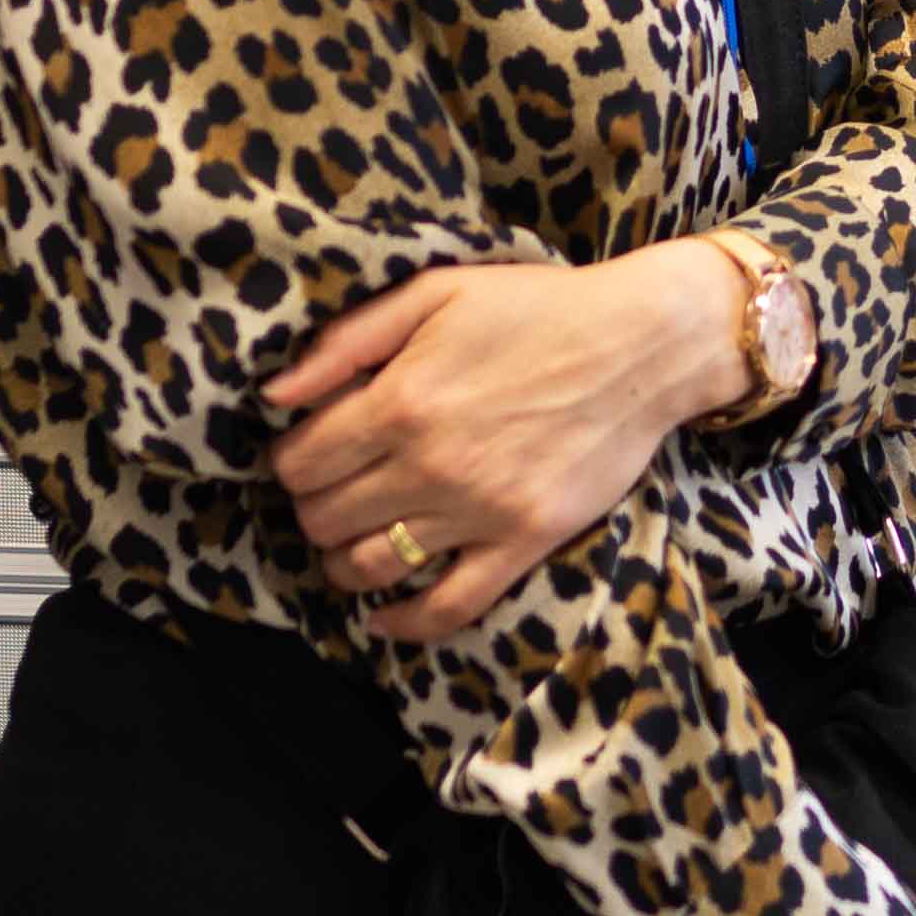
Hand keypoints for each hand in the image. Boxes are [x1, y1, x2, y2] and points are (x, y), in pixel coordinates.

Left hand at [267, 251, 737, 639]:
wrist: (641, 344)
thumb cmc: (538, 308)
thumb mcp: (435, 293)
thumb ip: (348, 341)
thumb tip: (274, 393)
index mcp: (400, 400)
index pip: (300, 463)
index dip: (289, 462)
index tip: (306, 455)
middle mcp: (430, 464)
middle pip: (325, 519)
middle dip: (314, 509)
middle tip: (331, 494)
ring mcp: (478, 511)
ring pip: (371, 566)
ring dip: (343, 563)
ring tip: (349, 545)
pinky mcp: (522, 542)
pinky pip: (448, 607)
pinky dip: (403, 622)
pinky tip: (383, 616)